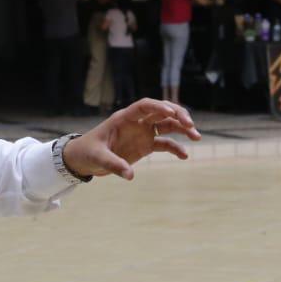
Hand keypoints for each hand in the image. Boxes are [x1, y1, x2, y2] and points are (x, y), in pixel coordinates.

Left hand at [62, 98, 200, 180]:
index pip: (145, 106)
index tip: (170, 113)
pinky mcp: (146, 145)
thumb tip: (130, 176)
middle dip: (178, 115)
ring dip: (182, 128)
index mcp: (124, 118)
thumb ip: (113, 164)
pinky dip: (175, 148)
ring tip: (196, 136)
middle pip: (162, 112)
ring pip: (167, 125)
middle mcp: (137, 123)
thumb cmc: (88, 152)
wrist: (84, 159)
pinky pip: (164, 144)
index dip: (158, 107)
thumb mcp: (97, 157)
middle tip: (190, 124)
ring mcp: (143, 133)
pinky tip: (185, 156)